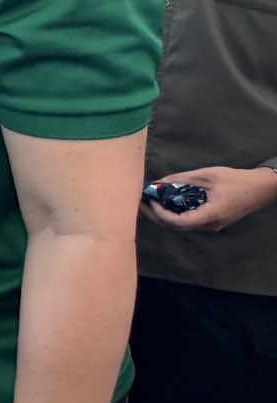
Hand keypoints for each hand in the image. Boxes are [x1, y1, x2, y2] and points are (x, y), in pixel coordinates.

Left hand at [143, 166, 276, 231]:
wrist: (261, 187)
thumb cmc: (235, 179)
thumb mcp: (207, 175)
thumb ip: (182, 179)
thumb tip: (159, 182)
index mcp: (211, 214)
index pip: (180, 222)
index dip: (162, 215)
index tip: (150, 202)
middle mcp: (211, 224)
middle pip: (179, 226)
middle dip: (158, 216)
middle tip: (141, 204)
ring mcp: (213, 225)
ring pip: (184, 225)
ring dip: (166, 216)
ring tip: (150, 203)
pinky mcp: (214, 221)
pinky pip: (192, 221)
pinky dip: (176, 214)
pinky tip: (167, 204)